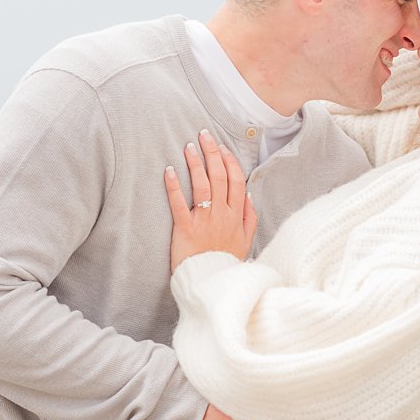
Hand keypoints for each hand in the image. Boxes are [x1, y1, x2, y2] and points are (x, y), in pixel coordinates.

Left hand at [164, 129, 257, 272]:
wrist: (211, 283)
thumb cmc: (226, 262)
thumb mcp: (246, 241)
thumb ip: (249, 217)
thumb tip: (248, 195)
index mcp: (236, 215)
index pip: (236, 180)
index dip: (229, 161)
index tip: (221, 147)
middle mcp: (222, 214)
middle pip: (219, 177)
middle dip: (212, 153)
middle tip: (204, 135)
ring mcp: (204, 220)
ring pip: (202, 185)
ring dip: (196, 163)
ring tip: (189, 146)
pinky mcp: (185, 229)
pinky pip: (179, 203)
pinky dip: (174, 186)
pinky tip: (169, 170)